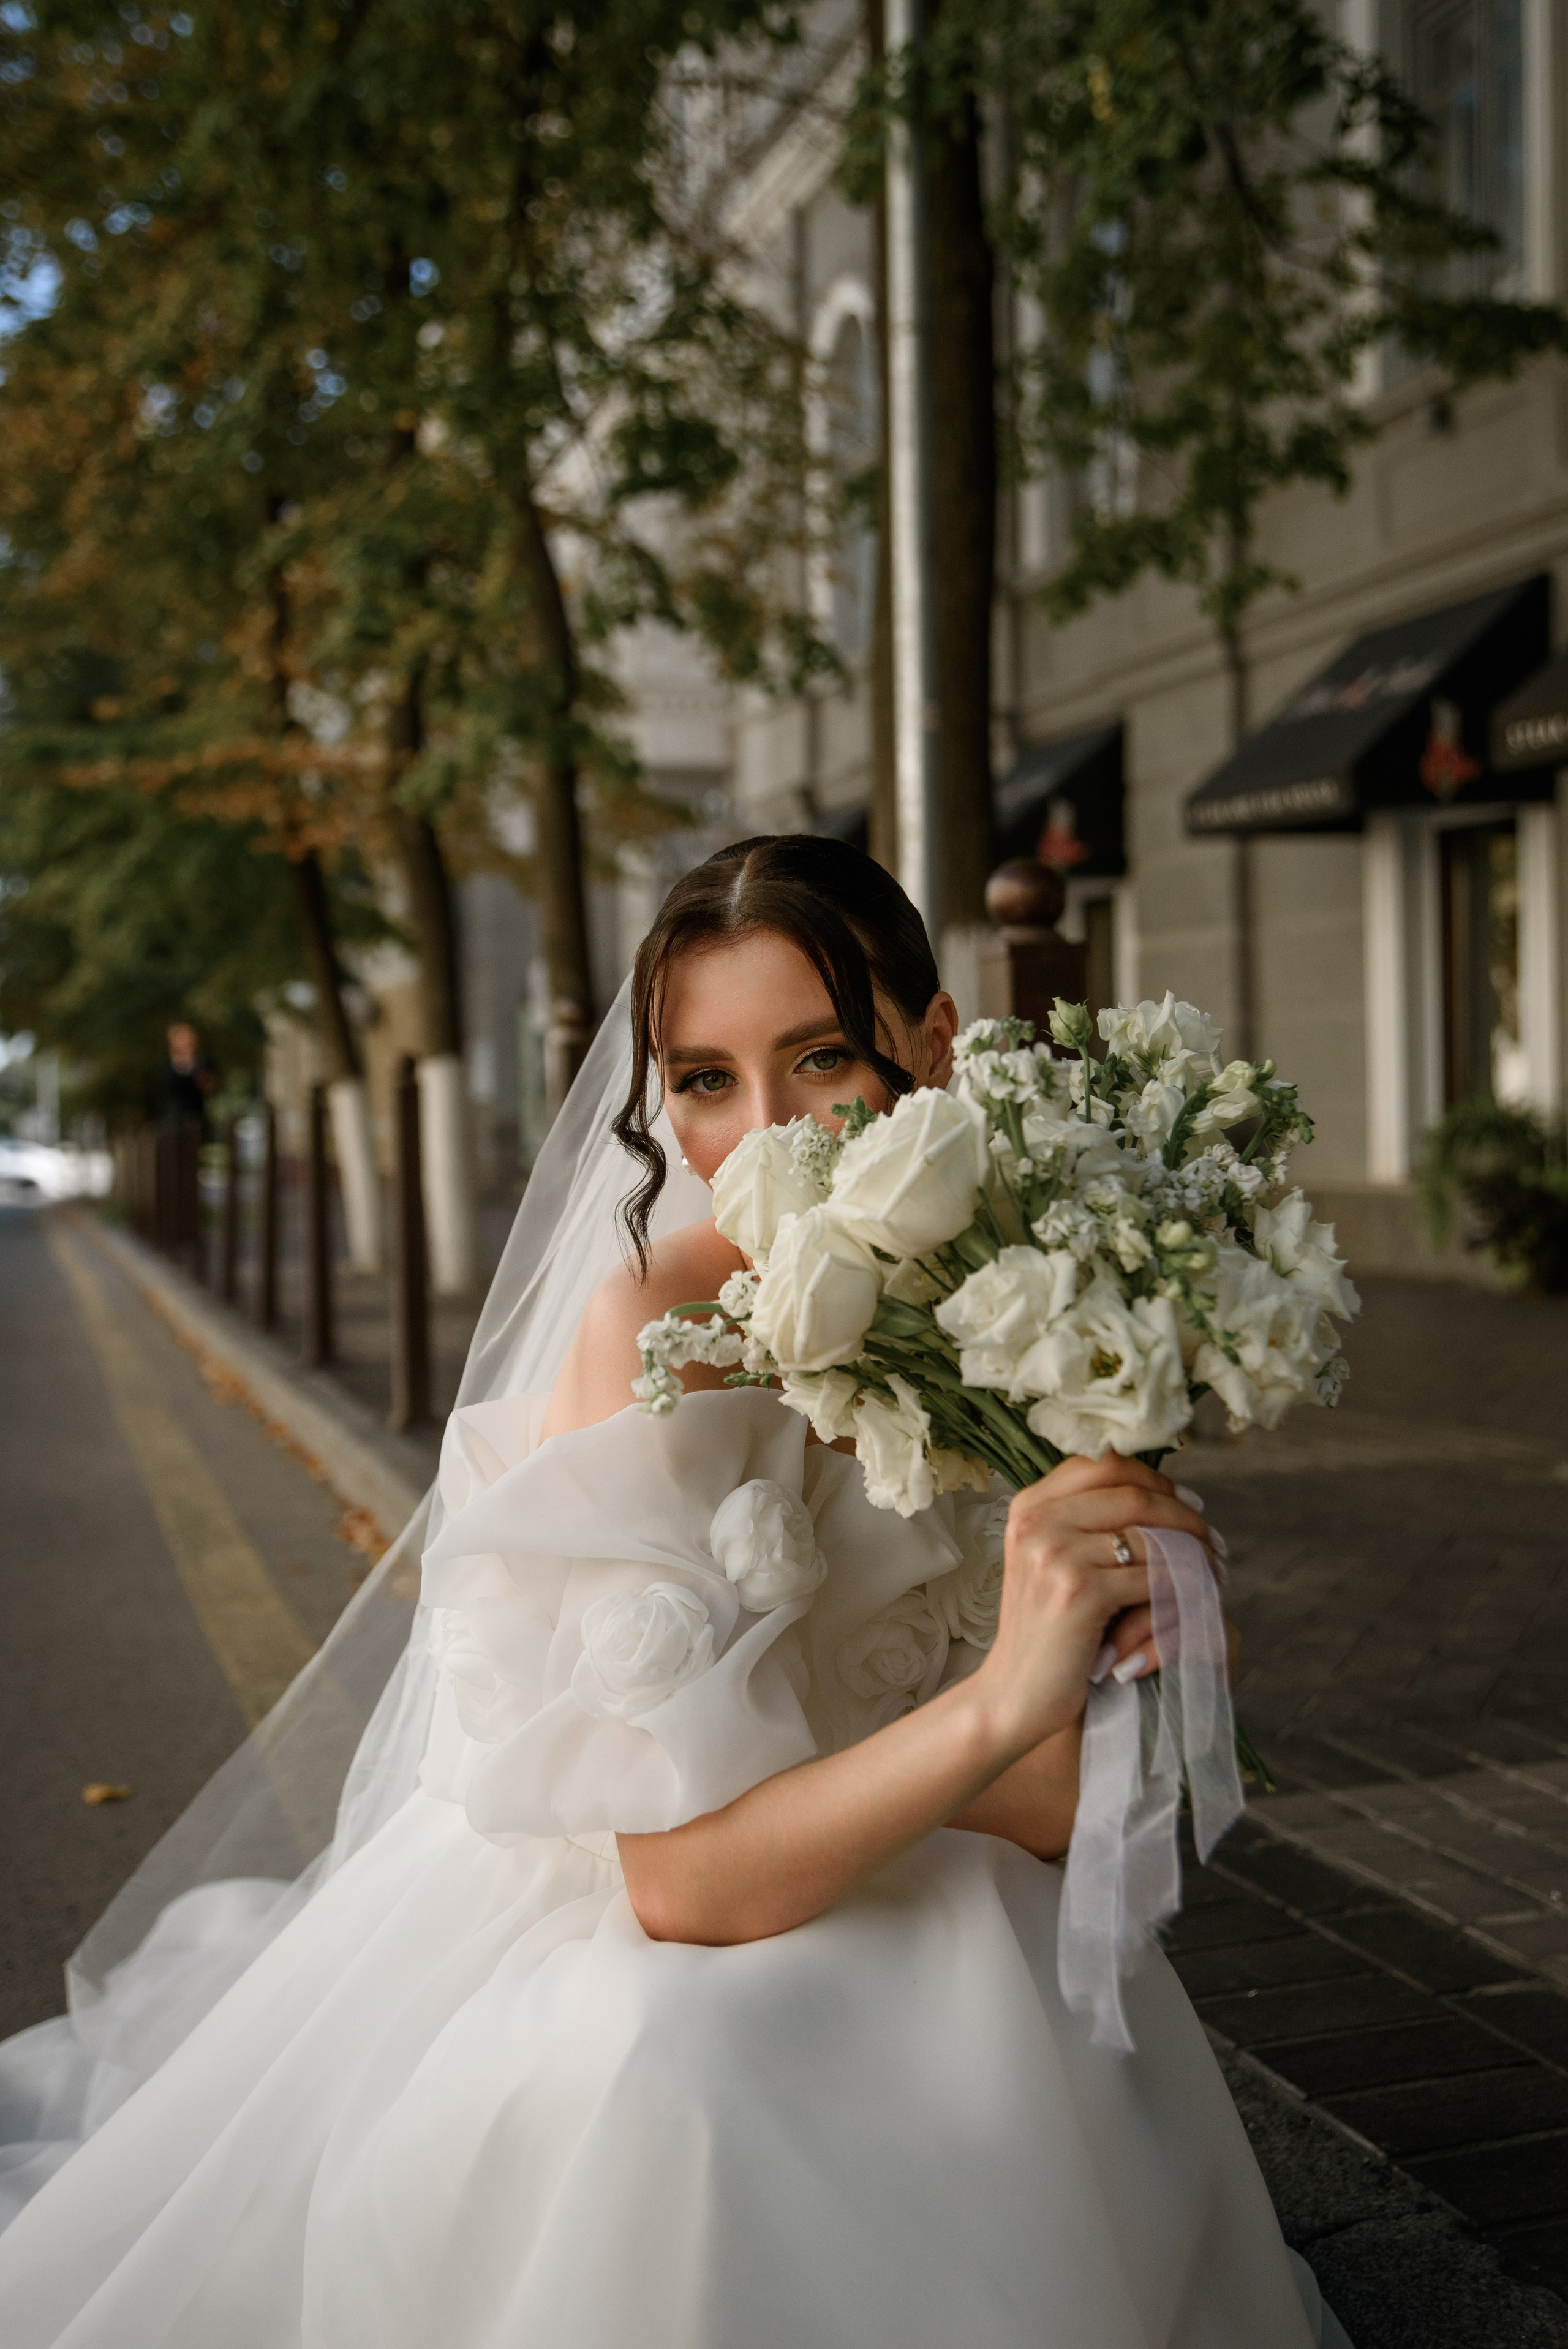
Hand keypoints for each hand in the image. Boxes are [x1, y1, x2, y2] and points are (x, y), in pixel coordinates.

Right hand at [969, 1454, 1214, 1766]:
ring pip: (1151, 1535)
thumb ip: (1085, 1523)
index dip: (1156, 1480)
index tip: (1188, 1505)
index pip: (1104, 1464)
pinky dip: (1186, 1585)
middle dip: (1185, 1517)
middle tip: (1214, 1542)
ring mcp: (1056, 1554)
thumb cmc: (1045, 1630)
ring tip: (1213, 1572)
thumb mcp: (1049, 1561)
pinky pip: (1154, 1576)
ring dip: (1195, 1553)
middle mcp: (1037, 1521)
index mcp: (1029, 1507)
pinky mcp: (1080, 1592)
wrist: (1014, 1694)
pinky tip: (1198, 1597)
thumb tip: (1158, 1494)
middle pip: (1134, 1494)